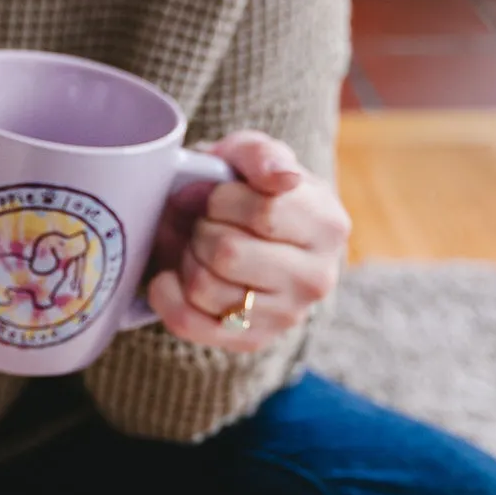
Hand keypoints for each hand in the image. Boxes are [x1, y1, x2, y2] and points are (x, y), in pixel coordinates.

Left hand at [144, 131, 349, 353]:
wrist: (239, 231)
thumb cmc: (244, 187)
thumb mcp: (249, 154)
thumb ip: (261, 155)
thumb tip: (281, 177)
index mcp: (328, 224)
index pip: (264, 212)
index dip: (222, 199)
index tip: (217, 195)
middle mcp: (317, 278)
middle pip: (227, 253)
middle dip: (201, 229)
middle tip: (204, 222)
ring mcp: (286, 316)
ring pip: (204, 287)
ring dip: (186, 259)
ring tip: (197, 247)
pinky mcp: (251, 341)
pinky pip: (189, 323)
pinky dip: (167, 295)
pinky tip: (172, 275)